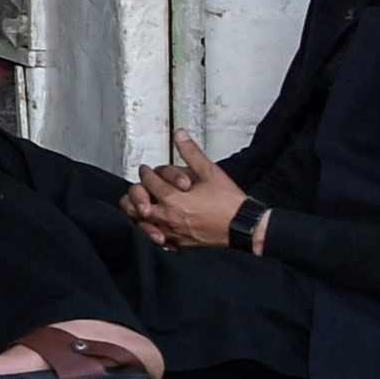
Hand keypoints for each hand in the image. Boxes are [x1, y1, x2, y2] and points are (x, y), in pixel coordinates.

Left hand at [120, 130, 249, 250]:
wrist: (244, 226)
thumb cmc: (229, 202)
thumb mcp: (210, 172)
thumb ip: (191, 152)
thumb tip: (180, 135)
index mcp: (173, 199)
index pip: (148, 182)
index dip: (146, 172)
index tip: (146, 170)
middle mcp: (168, 217)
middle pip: (135, 206)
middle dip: (136, 194)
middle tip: (141, 187)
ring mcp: (172, 233)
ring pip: (141, 224)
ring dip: (139, 213)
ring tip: (144, 204)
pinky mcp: (179, 244)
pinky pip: (156, 239)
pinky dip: (152, 231)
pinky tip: (156, 224)